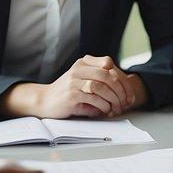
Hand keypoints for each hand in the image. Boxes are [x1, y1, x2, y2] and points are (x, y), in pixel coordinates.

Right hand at [1, 55, 144, 118]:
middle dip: (120, 90)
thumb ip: (102, 81)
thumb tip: (125, 93)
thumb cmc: (68, 93)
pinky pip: (93, 97)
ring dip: (113, 99)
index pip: (109, 64)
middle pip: (107, 74)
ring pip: (101, 85)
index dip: (122, 79)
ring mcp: (74, 80)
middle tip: (125, 103)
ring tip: (116, 108)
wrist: (44, 101)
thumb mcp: (84, 81)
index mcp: (84, 62)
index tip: (129, 94)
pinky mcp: (71, 94)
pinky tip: (105, 110)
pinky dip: (103, 105)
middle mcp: (79, 68)